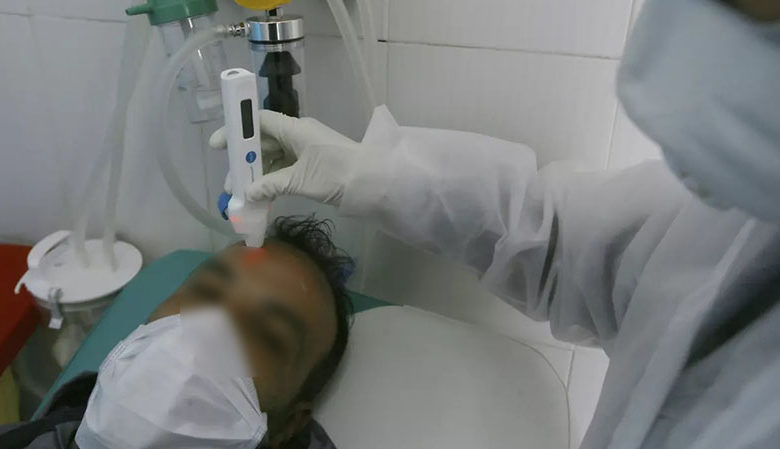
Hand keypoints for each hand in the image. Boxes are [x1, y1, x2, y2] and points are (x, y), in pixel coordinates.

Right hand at [210, 111, 360, 205]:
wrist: (373, 183)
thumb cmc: (337, 174)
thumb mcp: (300, 180)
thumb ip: (271, 185)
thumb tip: (248, 193)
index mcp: (295, 129)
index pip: (259, 122)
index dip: (236, 131)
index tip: (218, 146)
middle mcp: (299, 135)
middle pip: (263, 143)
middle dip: (244, 162)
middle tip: (231, 184)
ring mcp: (306, 151)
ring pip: (274, 159)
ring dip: (258, 175)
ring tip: (243, 195)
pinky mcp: (313, 166)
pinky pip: (286, 170)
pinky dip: (273, 182)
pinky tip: (263, 197)